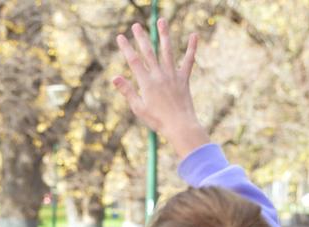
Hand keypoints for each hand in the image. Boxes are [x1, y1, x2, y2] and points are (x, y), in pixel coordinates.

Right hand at [112, 19, 210, 158]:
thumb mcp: (138, 107)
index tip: (120, 37)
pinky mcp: (184, 78)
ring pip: (167, 51)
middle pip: (149, 52)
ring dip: (164, 34)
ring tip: (161, 21)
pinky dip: (191, 47)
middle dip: (141, 37)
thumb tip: (114, 77)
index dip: (126, 48)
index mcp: (146, 83)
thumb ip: (127, 91)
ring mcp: (173, 75)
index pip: (134, 61)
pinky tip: (193, 34)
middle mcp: (159, 75)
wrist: (179, 125)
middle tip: (136, 25)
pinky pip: (188, 60)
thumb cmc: (156, 120)